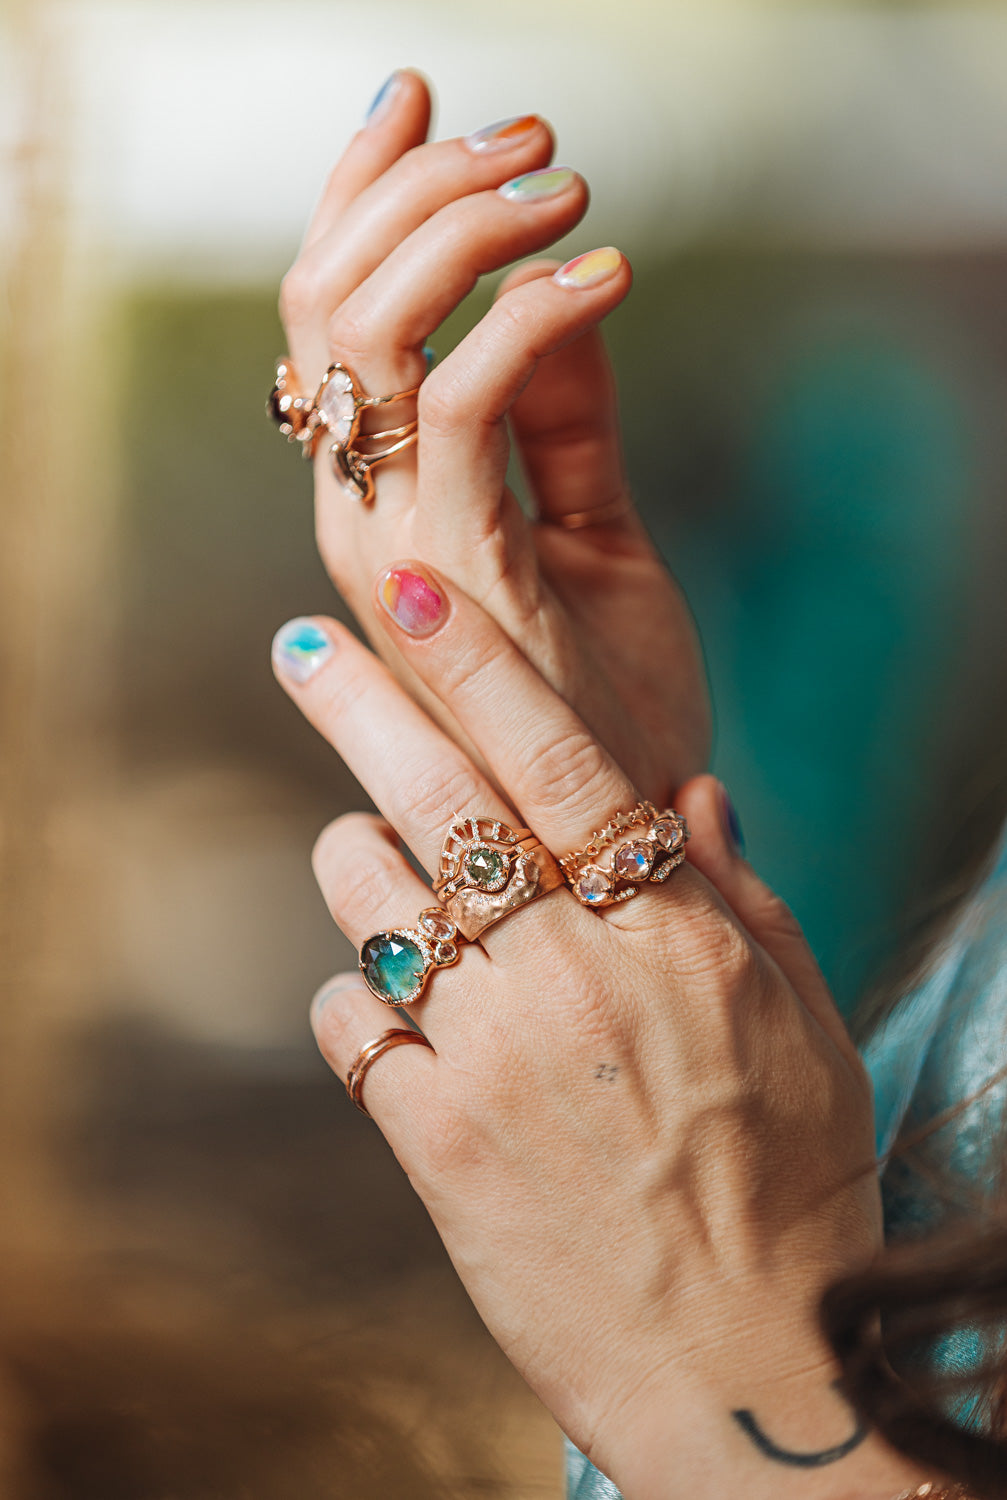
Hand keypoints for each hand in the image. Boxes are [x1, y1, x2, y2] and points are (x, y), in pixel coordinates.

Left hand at [270, 583, 919, 1499]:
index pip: (560, 762)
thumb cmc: (792, 1185)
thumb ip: (739, 896)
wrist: (749, 1365)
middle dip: (359, 704)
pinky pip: (351, 1024)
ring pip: (372, 901)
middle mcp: (572, 975)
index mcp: (672, 933)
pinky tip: (395, 1013)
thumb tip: (688, 791)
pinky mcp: (433, 1143)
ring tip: (367, 849)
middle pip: (439, 802)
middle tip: (304, 645)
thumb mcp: (800, 1024)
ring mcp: (494, 1056)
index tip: (411, 592)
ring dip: (358, 859)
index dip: (477, 663)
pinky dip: (359, 1000)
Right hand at [277, 70, 710, 800]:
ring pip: (369, 335)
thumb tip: (563, 288)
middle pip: (325, 301)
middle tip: (530, 139)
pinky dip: (527, 318)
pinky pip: (460, 408)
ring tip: (566, 187)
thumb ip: (567, 418)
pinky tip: (602, 278)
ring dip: (462, 229)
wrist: (634, 840)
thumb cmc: (612, 700)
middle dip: (415, 185)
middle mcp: (361, 515)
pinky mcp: (464, 576)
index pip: (327, 319)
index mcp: (378, 500)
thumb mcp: (593, 529)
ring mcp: (398, 547)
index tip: (424, 104)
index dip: (361, 196)